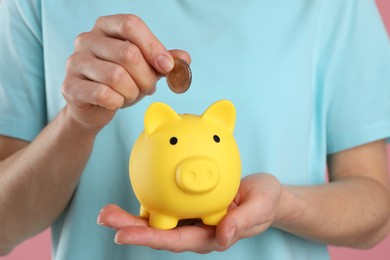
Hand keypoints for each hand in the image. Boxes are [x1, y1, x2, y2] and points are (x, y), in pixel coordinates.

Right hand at [61, 14, 190, 129]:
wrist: (94, 108)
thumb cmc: (121, 83)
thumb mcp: (146, 69)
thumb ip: (164, 61)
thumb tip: (184, 58)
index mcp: (106, 27)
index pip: (131, 25)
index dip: (153, 46)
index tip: (167, 66)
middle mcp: (87, 39)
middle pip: (128, 53)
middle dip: (146, 77)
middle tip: (148, 88)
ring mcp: (75, 62)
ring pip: (116, 76)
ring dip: (132, 91)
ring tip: (130, 94)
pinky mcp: (70, 86)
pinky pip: (103, 94)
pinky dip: (118, 102)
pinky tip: (116, 102)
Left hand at [97, 173, 281, 252]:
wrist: (265, 194)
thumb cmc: (264, 202)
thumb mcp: (260, 208)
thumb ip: (243, 222)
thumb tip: (222, 238)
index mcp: (209, 236)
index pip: (175, 240)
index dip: (149, 239)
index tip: (122, 236)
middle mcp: (195, 229)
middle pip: (159, 232)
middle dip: (130, 228)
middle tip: (104, 216)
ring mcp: (191, 217)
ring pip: (158, 219)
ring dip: (131, 216)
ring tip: (107, 210)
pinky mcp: (190, 204)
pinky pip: (167, 201)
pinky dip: (150, 196)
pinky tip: (137, 185)